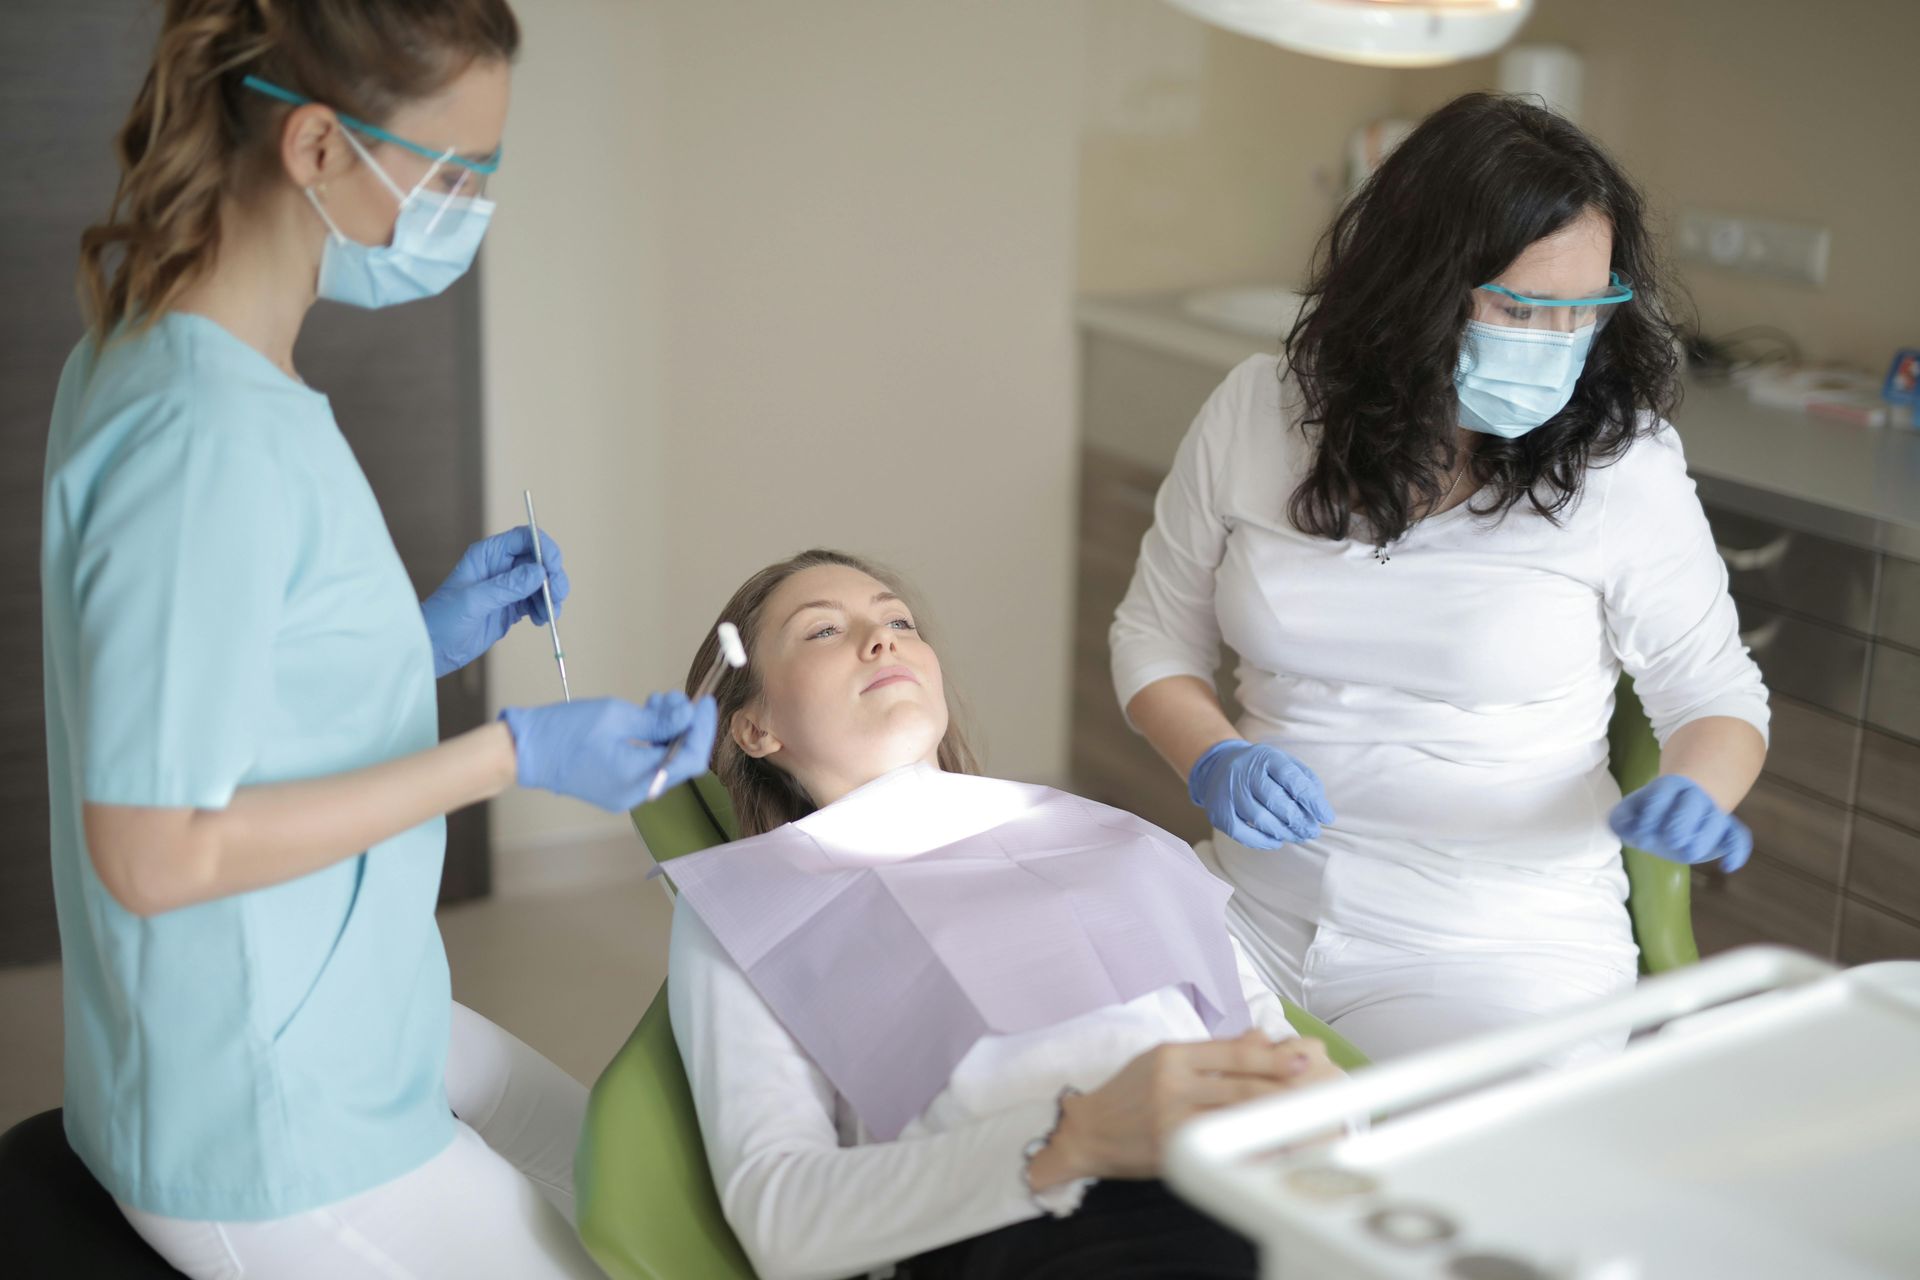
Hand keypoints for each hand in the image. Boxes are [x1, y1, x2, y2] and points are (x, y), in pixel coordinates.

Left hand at [420, 526, 570, 677]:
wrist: (433, 649)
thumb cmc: (443, 620)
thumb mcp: (474, 601)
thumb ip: (507, 586)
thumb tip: (539, 572)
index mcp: (487, 555)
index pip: (523, 538)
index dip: (543, 548)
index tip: (554, 568)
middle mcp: (500, 566)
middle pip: (539, 560)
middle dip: (552, 576)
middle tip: (557, 596)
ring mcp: (507, 587)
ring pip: (541, 582)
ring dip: (550, 596)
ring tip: (547, 615)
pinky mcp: (512, 607)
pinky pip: (537, 602)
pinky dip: (544, 609)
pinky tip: (539, 621)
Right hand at [499, 693, 716, 811]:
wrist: (524, 751)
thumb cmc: (563, 730)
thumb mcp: (616, 716)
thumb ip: (658, 720)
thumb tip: (689, 717)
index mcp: (637, 778)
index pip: (691, 758)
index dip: (703, 729)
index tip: (705, 703)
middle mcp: (635, 793)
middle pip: (679, 761)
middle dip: (684, 727)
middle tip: (675, 698)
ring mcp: (625, 794)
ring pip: (663, 761)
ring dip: (667, 730)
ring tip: (655, 702)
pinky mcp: (616, 787)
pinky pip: (646, 765)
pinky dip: (652, 742)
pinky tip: (645, 718)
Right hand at [1033, 1031, 1335, 1184]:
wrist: (1089, 1131)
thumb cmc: (1130, 1093)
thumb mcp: (1166, 1061)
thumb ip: (1213, 1053)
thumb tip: (1261, 1037)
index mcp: (1174, 1054)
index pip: (1233, 1052)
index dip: (1273, 1056)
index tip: (1306, 1057)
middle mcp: (1172, 1082)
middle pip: (1240, 1084)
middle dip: (1284, 1087)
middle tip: (1318, 1087)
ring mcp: (1171, 1117)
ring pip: (1234, 1116)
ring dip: (1273, 1118)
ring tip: (1305, 1119)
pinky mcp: (1169, 1148)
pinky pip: (1218, 1146)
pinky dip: (1247, 1147)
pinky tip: (1271, 1148)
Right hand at [1187, 739, 1333, 849]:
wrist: (1218, 767)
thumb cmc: (1262, 769)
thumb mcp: (1284, 763)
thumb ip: (1305, 781)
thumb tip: (1320, 809)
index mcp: (1266, 757)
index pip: (1292, 779)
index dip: (1312, 801)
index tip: (1326, 817)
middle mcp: (1244, 772)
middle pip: (1275, 801)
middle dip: (1299, 821)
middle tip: (1312, 831)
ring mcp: (1229, 793)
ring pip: (1260, 819)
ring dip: (1284, 833)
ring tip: (1298, 837)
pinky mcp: (1219, 813)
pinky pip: (1243, 833)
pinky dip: (1263, 841)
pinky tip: (1277, 841)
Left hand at [1609, 774, 1750, 870]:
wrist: (1687, 795)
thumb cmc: (1653, 807)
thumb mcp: (1635, 806)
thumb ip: (1622, 816)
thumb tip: (1617, 827)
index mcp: (1669, 787)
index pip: (1662, 795)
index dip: (1651, 813)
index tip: (1640, 832)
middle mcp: (1695, 797)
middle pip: (1690, 808)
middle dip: (1676, 827)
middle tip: (1668, 840)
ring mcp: (1713, 812)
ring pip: (1715, 823)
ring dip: (1701, 841)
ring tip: (1686, 852)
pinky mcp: (1727, 829)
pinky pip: (1739, 837)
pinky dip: (1737, 852)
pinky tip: (1726, 867)